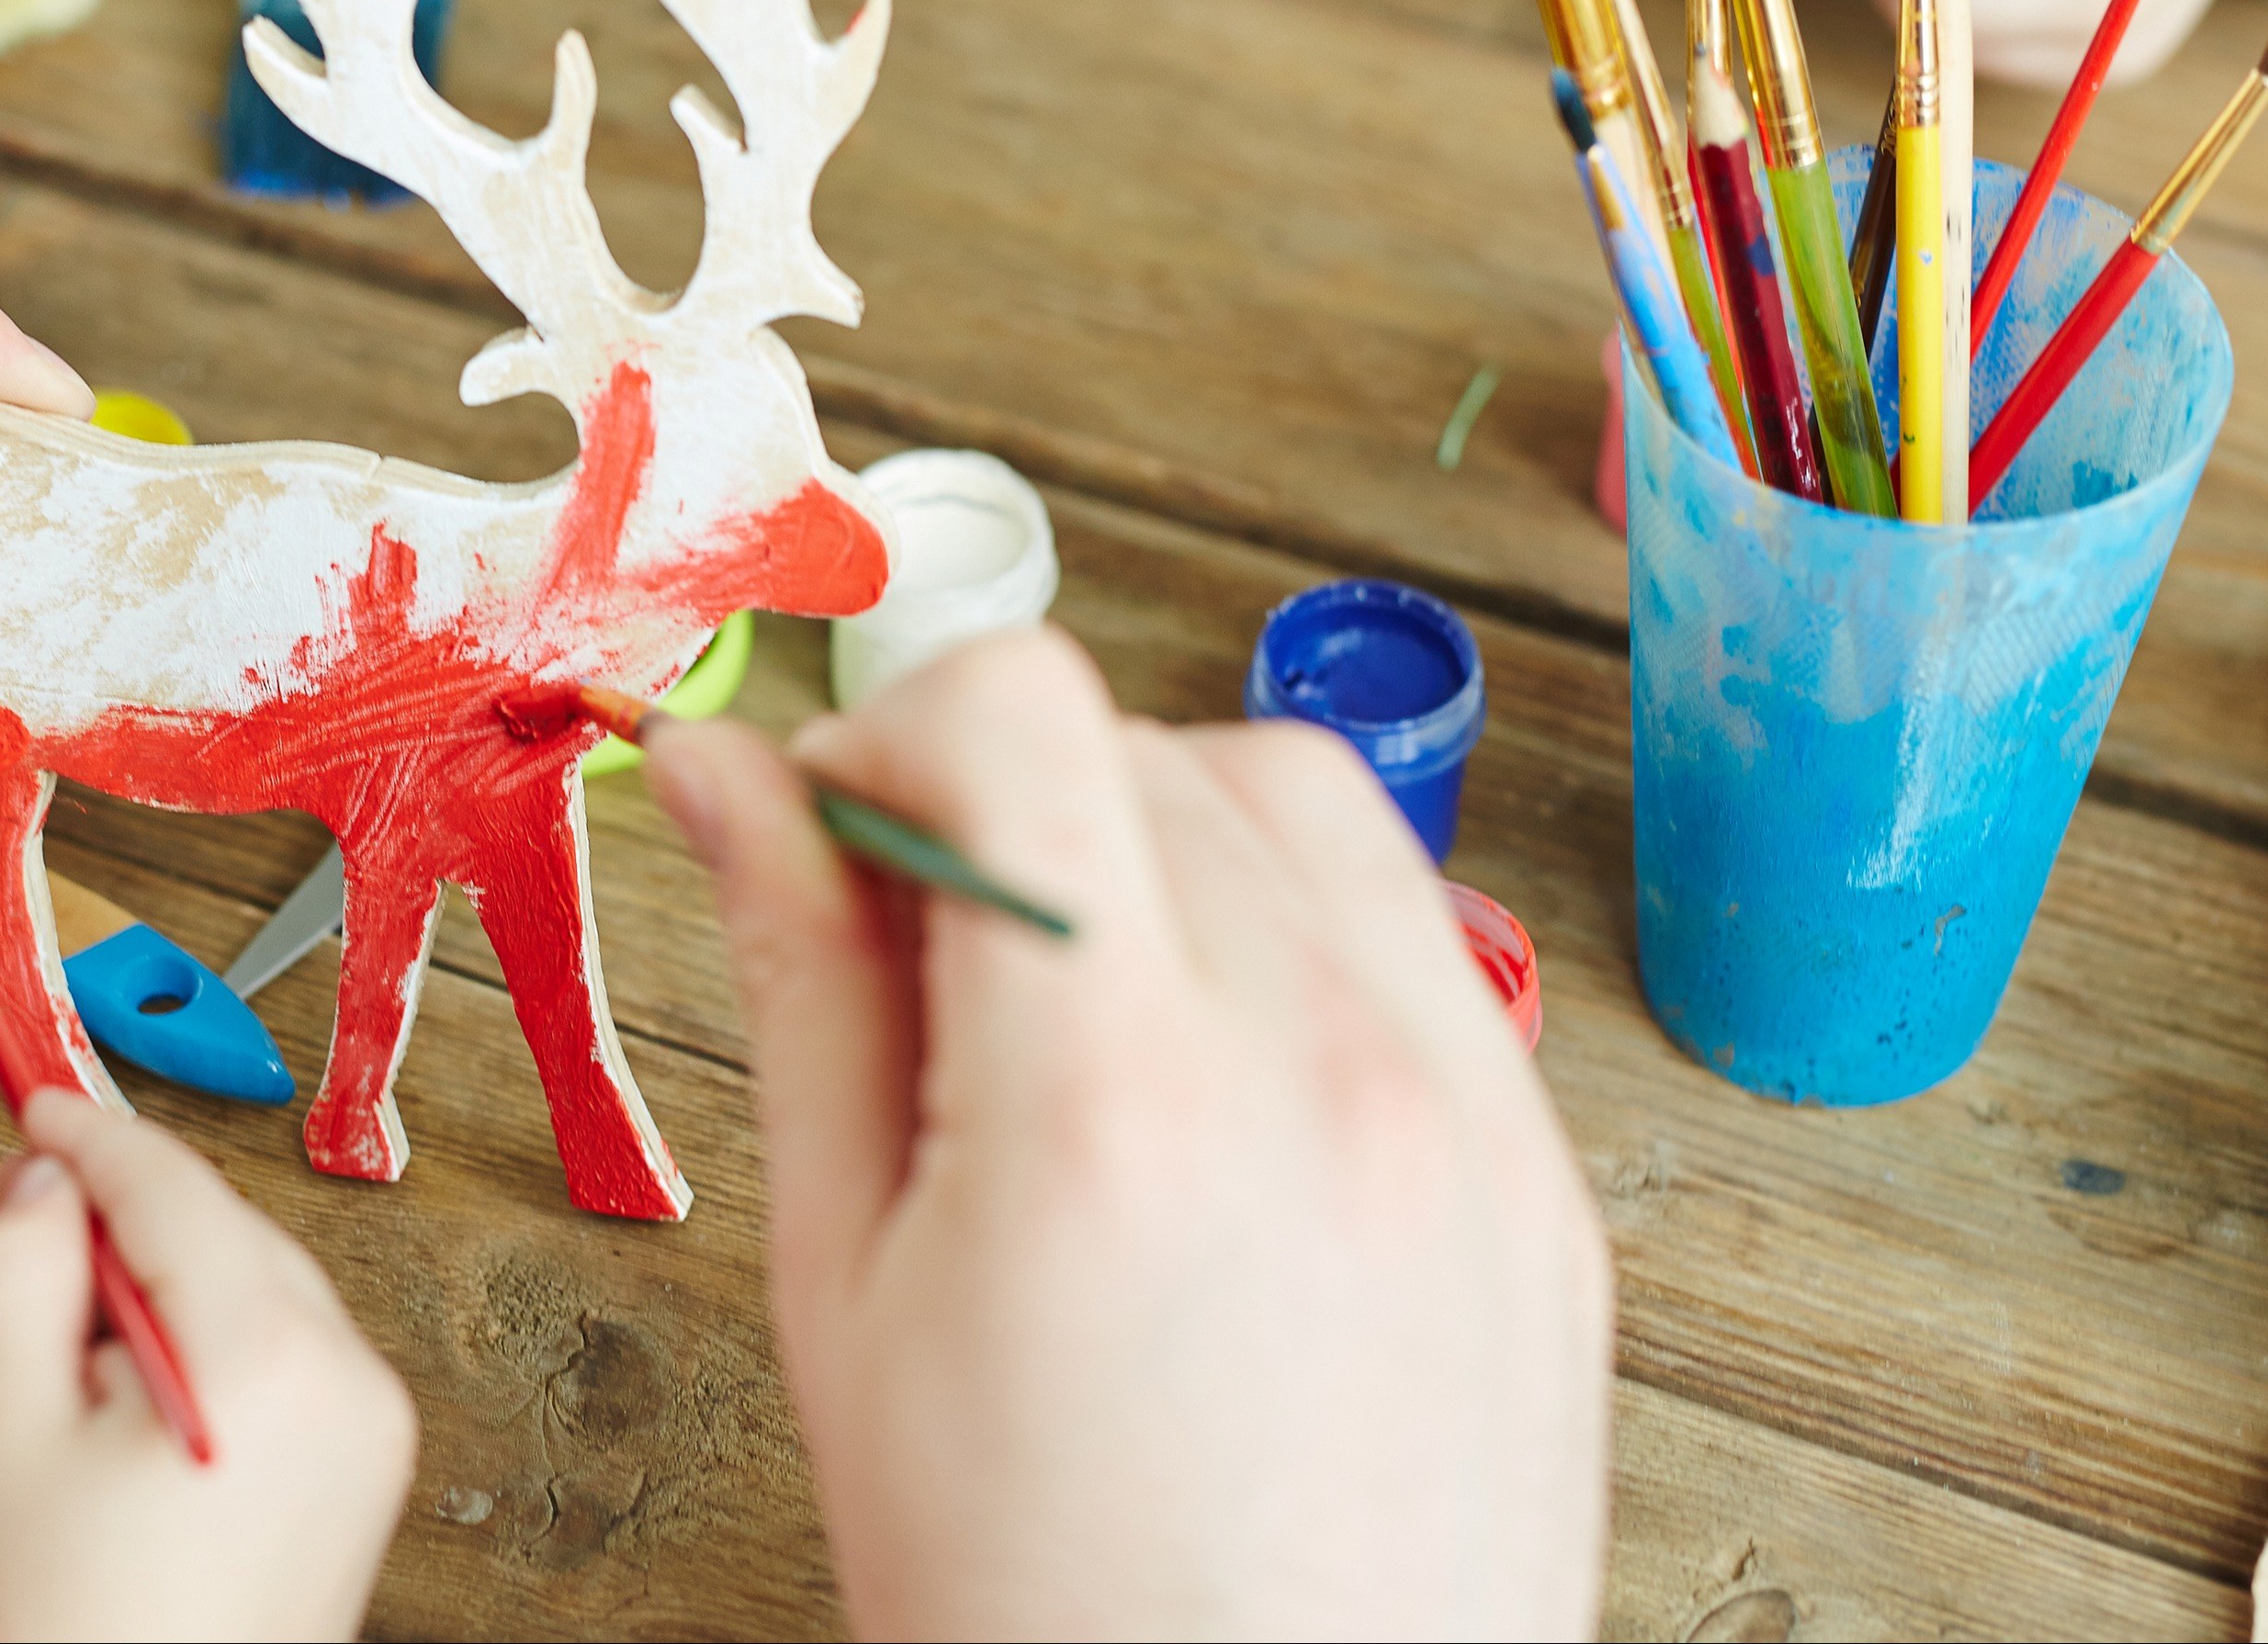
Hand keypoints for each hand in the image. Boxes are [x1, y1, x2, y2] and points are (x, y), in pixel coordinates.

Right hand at [0, 1088, 415, 1641]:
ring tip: (79, 1401)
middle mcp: (346, 1376)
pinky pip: (287, 1351)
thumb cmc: (76, 1632)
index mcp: (262, 1356)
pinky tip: (142, 1429)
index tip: (34, 1104)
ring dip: (166, 1293)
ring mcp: (373, 1426)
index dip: (89, 1136)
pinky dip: (214, 1348)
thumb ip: (6, 1277)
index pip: (170, 1188)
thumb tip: (35, 1179)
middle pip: (220, 1230)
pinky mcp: (371, 1467)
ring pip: (255, 1285)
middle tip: (22, 1281)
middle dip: (120, 1230)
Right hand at [641, 631, 1611, 1638]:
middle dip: (1010, 793)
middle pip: (1151, 741)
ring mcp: (1466, 1122)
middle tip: (925, 947)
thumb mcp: (846, 1291)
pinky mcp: (1543, 1182)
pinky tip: (1215, 1085)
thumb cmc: (1033, 1599)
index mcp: (1112, 1104)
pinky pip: (1417, 942)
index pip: (1018, 711)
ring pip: (1305, 806)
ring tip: (1078, 1007)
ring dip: (1165, 839)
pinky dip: (1296, 944)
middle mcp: (1322, 1074)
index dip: (894, 732)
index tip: (843, 831)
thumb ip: (800, 987)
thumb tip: (724, 774)